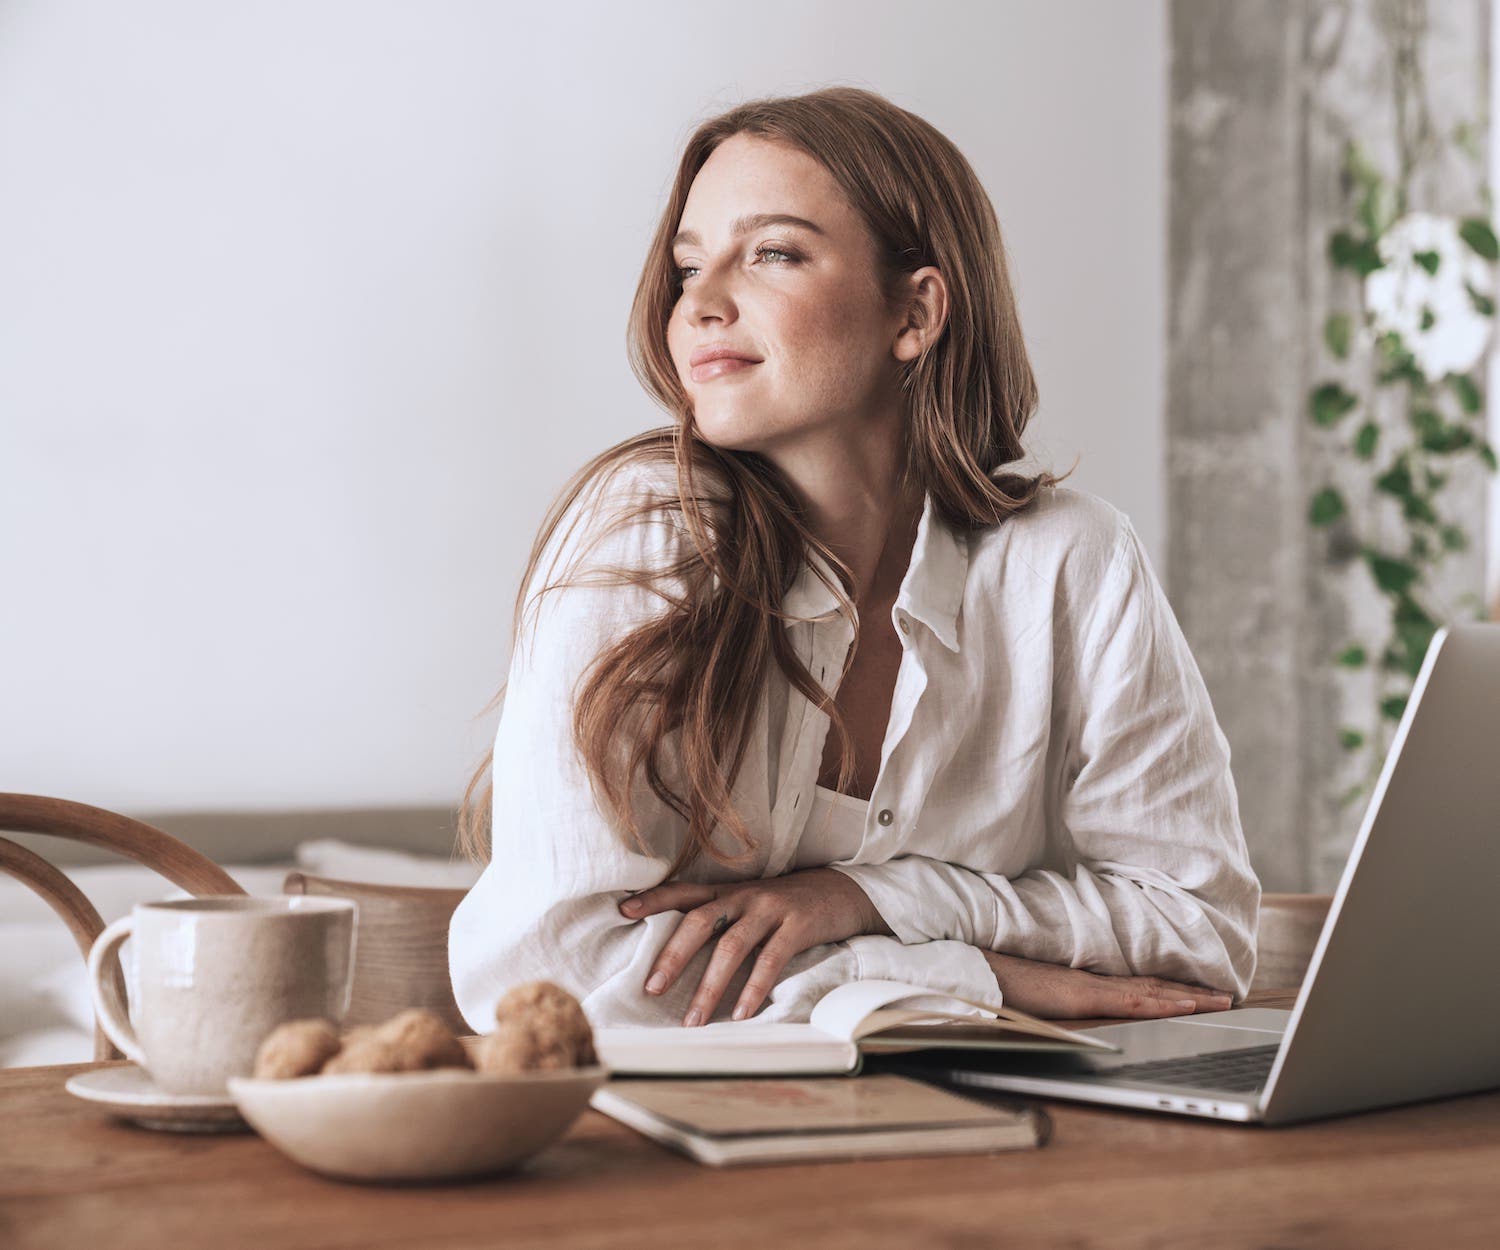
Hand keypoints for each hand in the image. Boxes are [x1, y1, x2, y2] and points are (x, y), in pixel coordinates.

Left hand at [618, 869, 892, 1026]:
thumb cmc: (788, 905)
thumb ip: (721, 918)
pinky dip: (753, 988)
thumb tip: (680, 951)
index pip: (684, 891)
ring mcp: (772, 909)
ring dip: (709, 986)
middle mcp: (745, 896)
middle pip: (700, 920)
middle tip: (651, 988)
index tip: (622, 909)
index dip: (653, 898)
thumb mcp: (751, 903)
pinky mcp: (798, 926)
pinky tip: (741, 1013)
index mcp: (729, 891)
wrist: (844, 890)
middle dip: (673, 955)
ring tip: (693, 1020)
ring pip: (732, 945)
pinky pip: (771, 959)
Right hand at [980, 950, 1235, 1018]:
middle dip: (1191, 992)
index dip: (1170, 989)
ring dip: (1188, 996)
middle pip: (1152, 987)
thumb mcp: (1038, 998)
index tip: (1199, 993)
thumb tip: (1073, 1011)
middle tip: (1227, 996)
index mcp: (1085, 982)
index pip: (1137, 986)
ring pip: (1150, 992)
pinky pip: (1130, 1001)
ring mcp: (1091, 987)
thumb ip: (1061, 1002)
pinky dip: (1161, 1003)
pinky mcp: (1084, 997)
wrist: (978, 974)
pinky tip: (1184, 1006)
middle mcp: (1094, 980)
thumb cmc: (1002, 987)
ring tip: (1220, 1001)